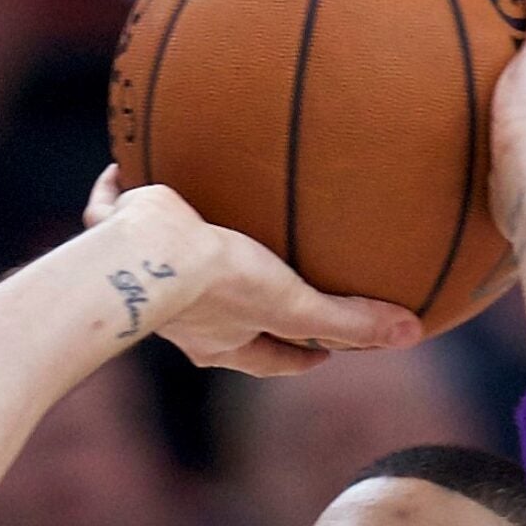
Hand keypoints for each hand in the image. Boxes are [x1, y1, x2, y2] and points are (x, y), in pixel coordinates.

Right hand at [82, 166, 419, 374]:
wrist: (146, 254)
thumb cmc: (219, 284)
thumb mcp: (292, 303)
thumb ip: (348, 320)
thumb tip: (412, 333)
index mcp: (224, 339)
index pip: (271, 359)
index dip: (301, 356)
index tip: (324, 351)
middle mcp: (185, 318)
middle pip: (223, 324)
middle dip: (246, 314)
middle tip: (274, 296)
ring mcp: (147, 279)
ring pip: (171, 274)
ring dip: (191, 259)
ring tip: (213, 233)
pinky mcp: (115, 235)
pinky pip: (113, 212)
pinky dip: (117, 194)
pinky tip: (123, 166)